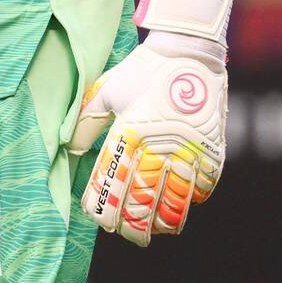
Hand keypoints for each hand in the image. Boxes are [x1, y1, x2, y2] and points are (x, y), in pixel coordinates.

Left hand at [67, 36, 226, 246]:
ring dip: (161, 222)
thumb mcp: (108, 90)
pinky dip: (189, 202)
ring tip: (153, 230)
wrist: (189, 49)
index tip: (97, 216)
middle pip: (140, 202)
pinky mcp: (211, 150)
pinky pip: (200, 188)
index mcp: (129, 133)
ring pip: (173, 204)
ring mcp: (188, 151)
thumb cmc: (144, 69)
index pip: (111, 185)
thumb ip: (86, 121)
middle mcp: (158, 147)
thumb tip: (70, 149)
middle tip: (126, 233)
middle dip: (130, 225)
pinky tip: (179, 207)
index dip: (102, 208)